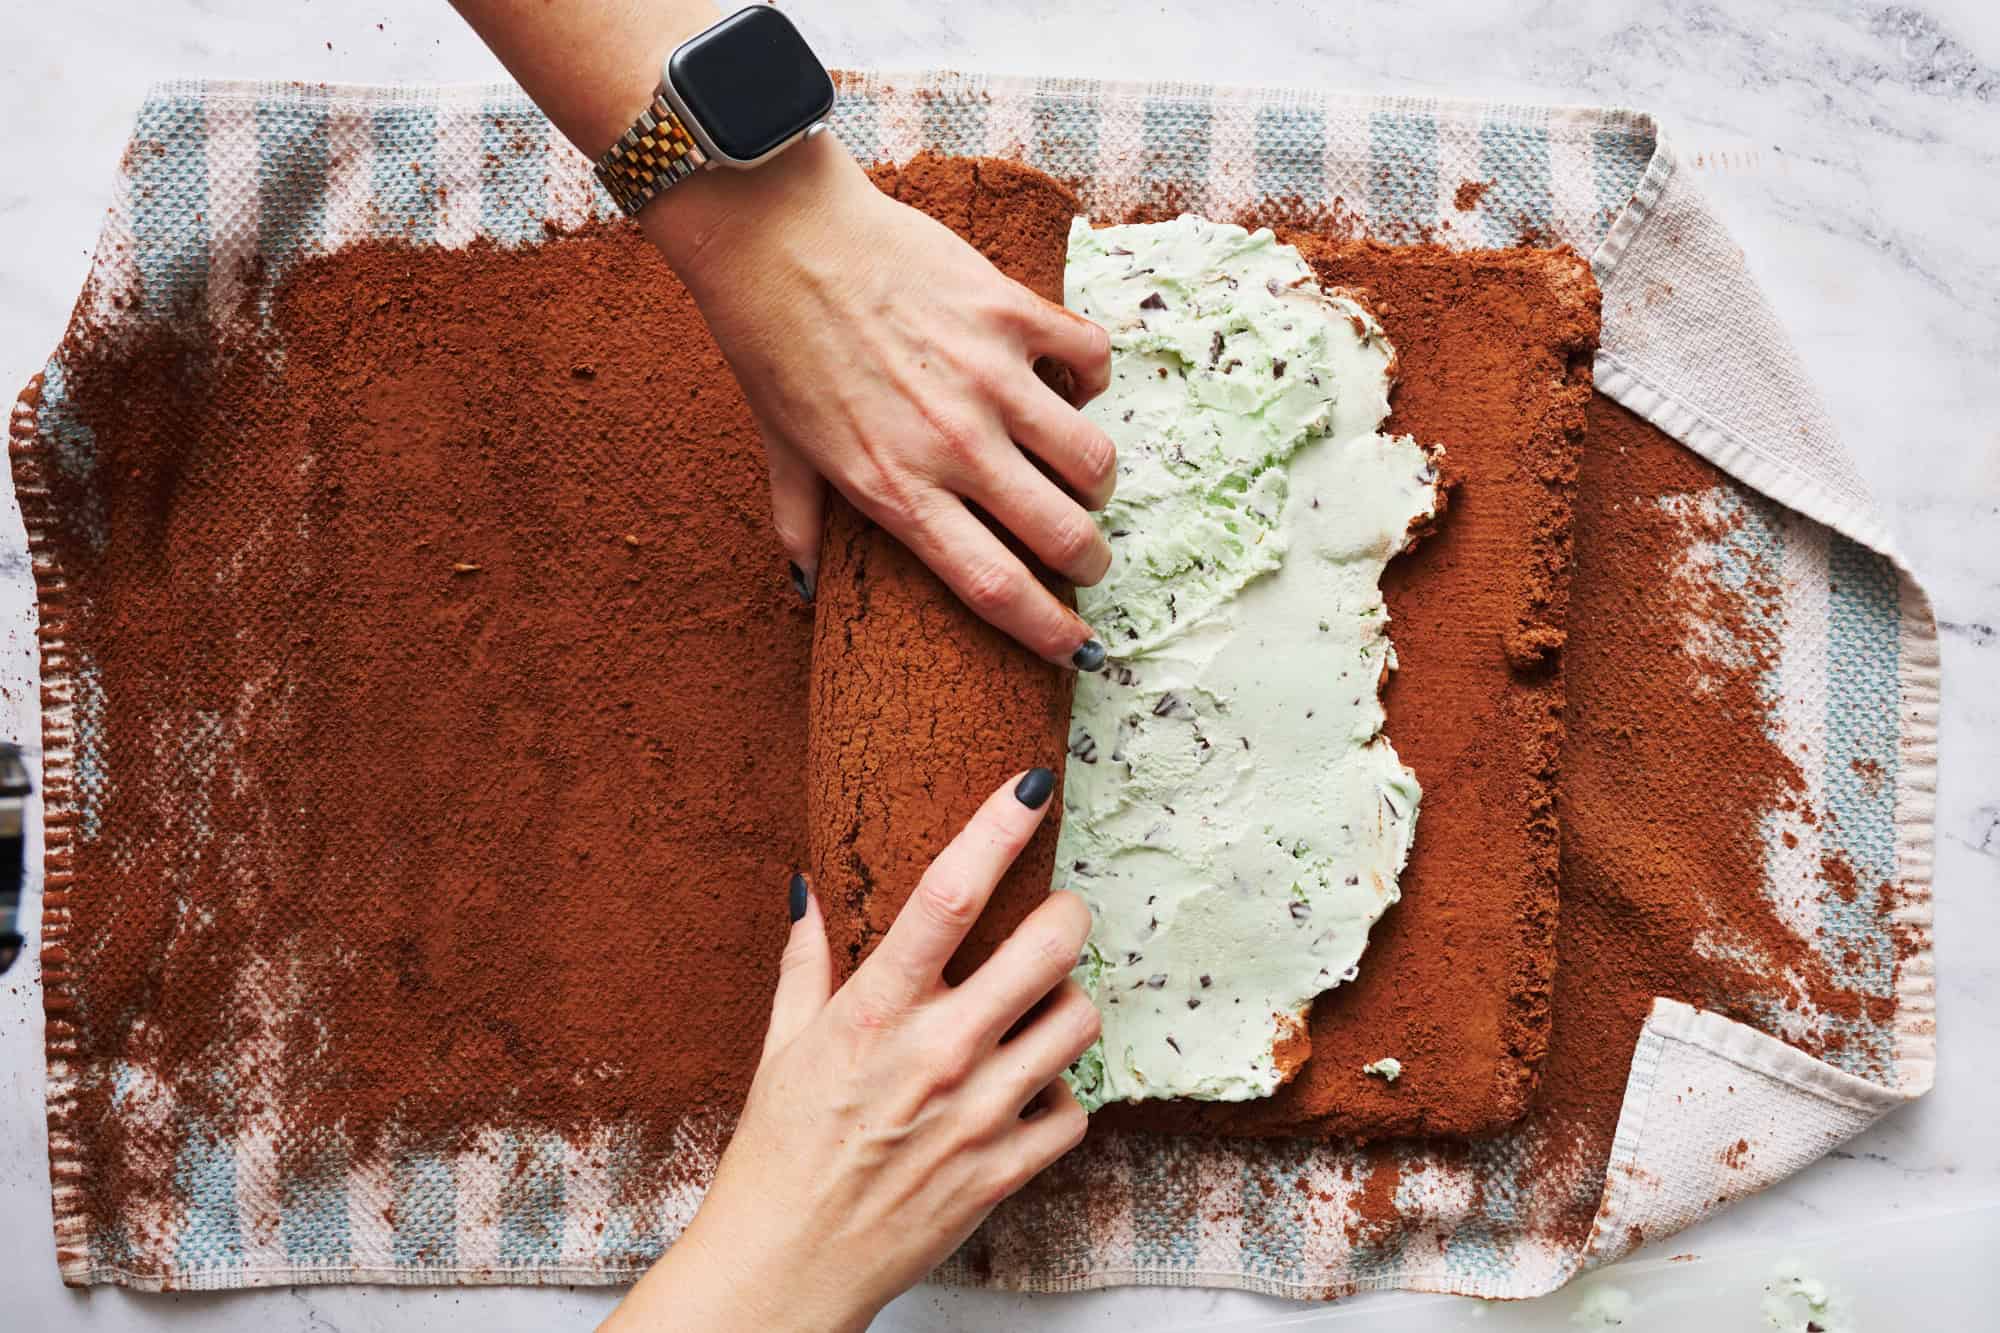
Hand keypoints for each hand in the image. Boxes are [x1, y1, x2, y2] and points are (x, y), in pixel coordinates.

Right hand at [603, 769, 1098, 1332]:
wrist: (787, 1267)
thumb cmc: (779, 1152)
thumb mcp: (781, 1045)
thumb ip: (805, 961)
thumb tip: (805, 886)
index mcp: (875, 1012)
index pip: (947, 895)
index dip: (997, 827)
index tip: (1031, 785)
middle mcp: (937, 1054)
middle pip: (1047, 948)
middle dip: (1066, 915)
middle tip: (1056, 914)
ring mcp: (979, 1115)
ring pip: (1078, 1022)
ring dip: (1069, 1003)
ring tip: (1039, 1008)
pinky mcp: (1005, 1171)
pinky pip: (1075, 1109)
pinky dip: (1062, 1094)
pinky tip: (1028, 1090)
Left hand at [643, 135, 1116, 668]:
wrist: (777, 236)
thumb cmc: (774, 344)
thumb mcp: (782, 448)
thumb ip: (800, 525)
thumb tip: (803, 590)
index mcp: (896, 491)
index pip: (994, 588)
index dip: (1048, 631)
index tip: (1077, 651)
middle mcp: (952, 445)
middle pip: (1063, 535)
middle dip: (1090, 561)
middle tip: (1087, 557)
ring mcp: (988, 377)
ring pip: (1091, 458)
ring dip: (1095, 479)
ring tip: (1080, 475)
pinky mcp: (1009, 312)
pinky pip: (1091, 360)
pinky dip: (1092, 378)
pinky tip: (1070, 382)